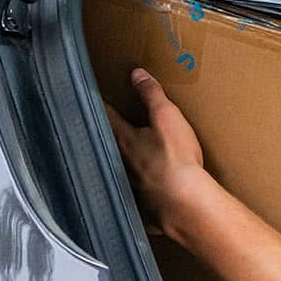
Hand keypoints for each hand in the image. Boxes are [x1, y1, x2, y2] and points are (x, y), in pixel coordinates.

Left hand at [103, 68, 209, 235]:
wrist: (185, 203)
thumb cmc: (176, 159)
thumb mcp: (166, 117)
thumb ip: (151, 94)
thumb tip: (137, 74)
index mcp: (124, 141)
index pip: (106, 118)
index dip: (102, 106)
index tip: (95, 98)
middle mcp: (120, 164)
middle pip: (109, 146)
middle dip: (109, 136)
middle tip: (107, 128)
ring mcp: (130, 187)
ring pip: (119, 171)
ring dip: (119, 163)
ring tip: (125, 158)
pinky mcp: (143, 206)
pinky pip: (135, 195)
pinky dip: (136, 191)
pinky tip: (141, 192)